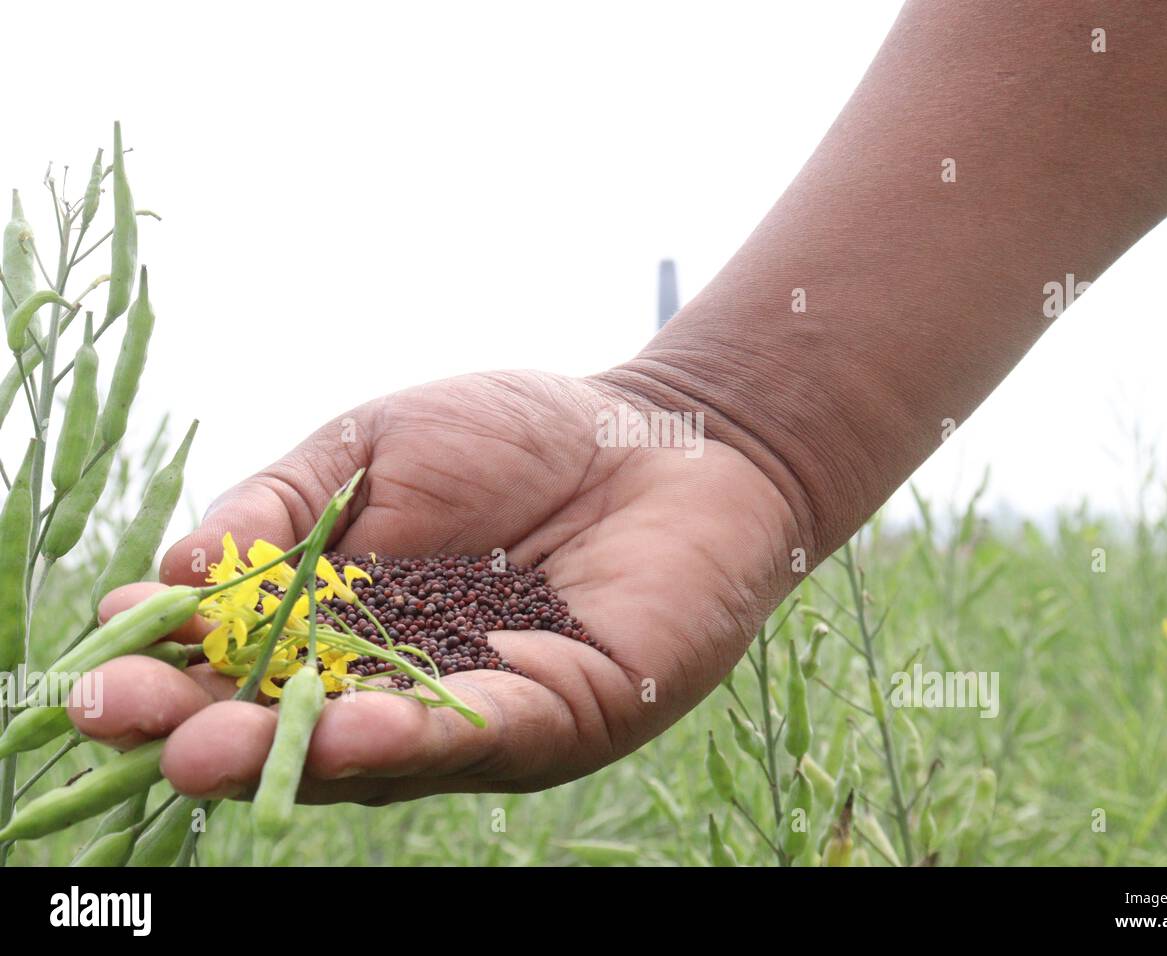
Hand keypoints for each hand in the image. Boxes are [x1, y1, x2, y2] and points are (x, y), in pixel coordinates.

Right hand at [72, 371, 799, 802]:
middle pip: (287, 722)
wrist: (664, 435)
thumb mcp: (375, 448)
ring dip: (286, 752)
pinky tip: (350, 727)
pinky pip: (478, 730)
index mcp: (346, 621)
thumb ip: (284, 508)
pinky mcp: (559, 714)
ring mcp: (474, 708)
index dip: (171, 660)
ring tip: (200, 750)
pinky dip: (411, 734)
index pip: (240, 659)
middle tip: (117, 717)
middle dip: (199, 722)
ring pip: (370, 747)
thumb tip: (179, 569)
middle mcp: (399, 681)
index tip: (100, 652)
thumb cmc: (521, 434)